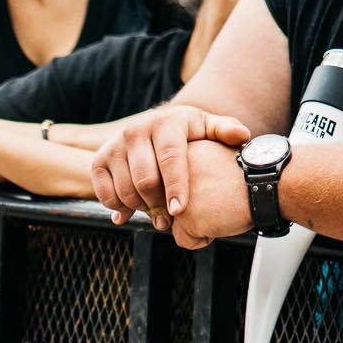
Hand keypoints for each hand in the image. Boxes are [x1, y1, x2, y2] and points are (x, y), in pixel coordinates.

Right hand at [90, 104, 252, 230]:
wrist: (157, 127)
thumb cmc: (189, 132)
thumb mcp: (208, 128)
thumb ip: (226, 131)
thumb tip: (243, 137)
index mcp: (166, 122)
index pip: (170, 159)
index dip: (176, 187)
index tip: (181, 210)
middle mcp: (136, 130)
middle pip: (145, 179)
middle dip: (158, 205)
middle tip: (171, 221)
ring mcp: (114, 145)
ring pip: (125, 189)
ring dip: (141, 210)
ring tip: (158, 219)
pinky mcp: (99, 160)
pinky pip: (105, 193)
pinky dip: (118, 208)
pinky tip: (133, 214)